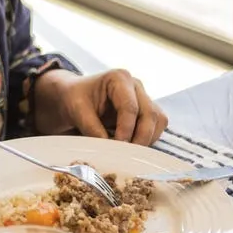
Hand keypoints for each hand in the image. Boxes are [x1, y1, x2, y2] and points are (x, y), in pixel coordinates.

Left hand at [33, 70, 167, 144]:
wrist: (74, 96)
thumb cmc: (75, 98)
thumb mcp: (77, 110)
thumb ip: (92, 128)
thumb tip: (109, 149)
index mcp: (118, 78)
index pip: (130, 106)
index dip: (126, 129)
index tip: (118, 146)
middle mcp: (135, 85)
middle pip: (150, 114)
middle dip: (140, 137)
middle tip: (127, 155)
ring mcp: (144, 97)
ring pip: (158, 121)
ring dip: (147, 139)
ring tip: (128, 153)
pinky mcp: (147, 110)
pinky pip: (157, 127)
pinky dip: (148, 139)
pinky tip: (132, 147)